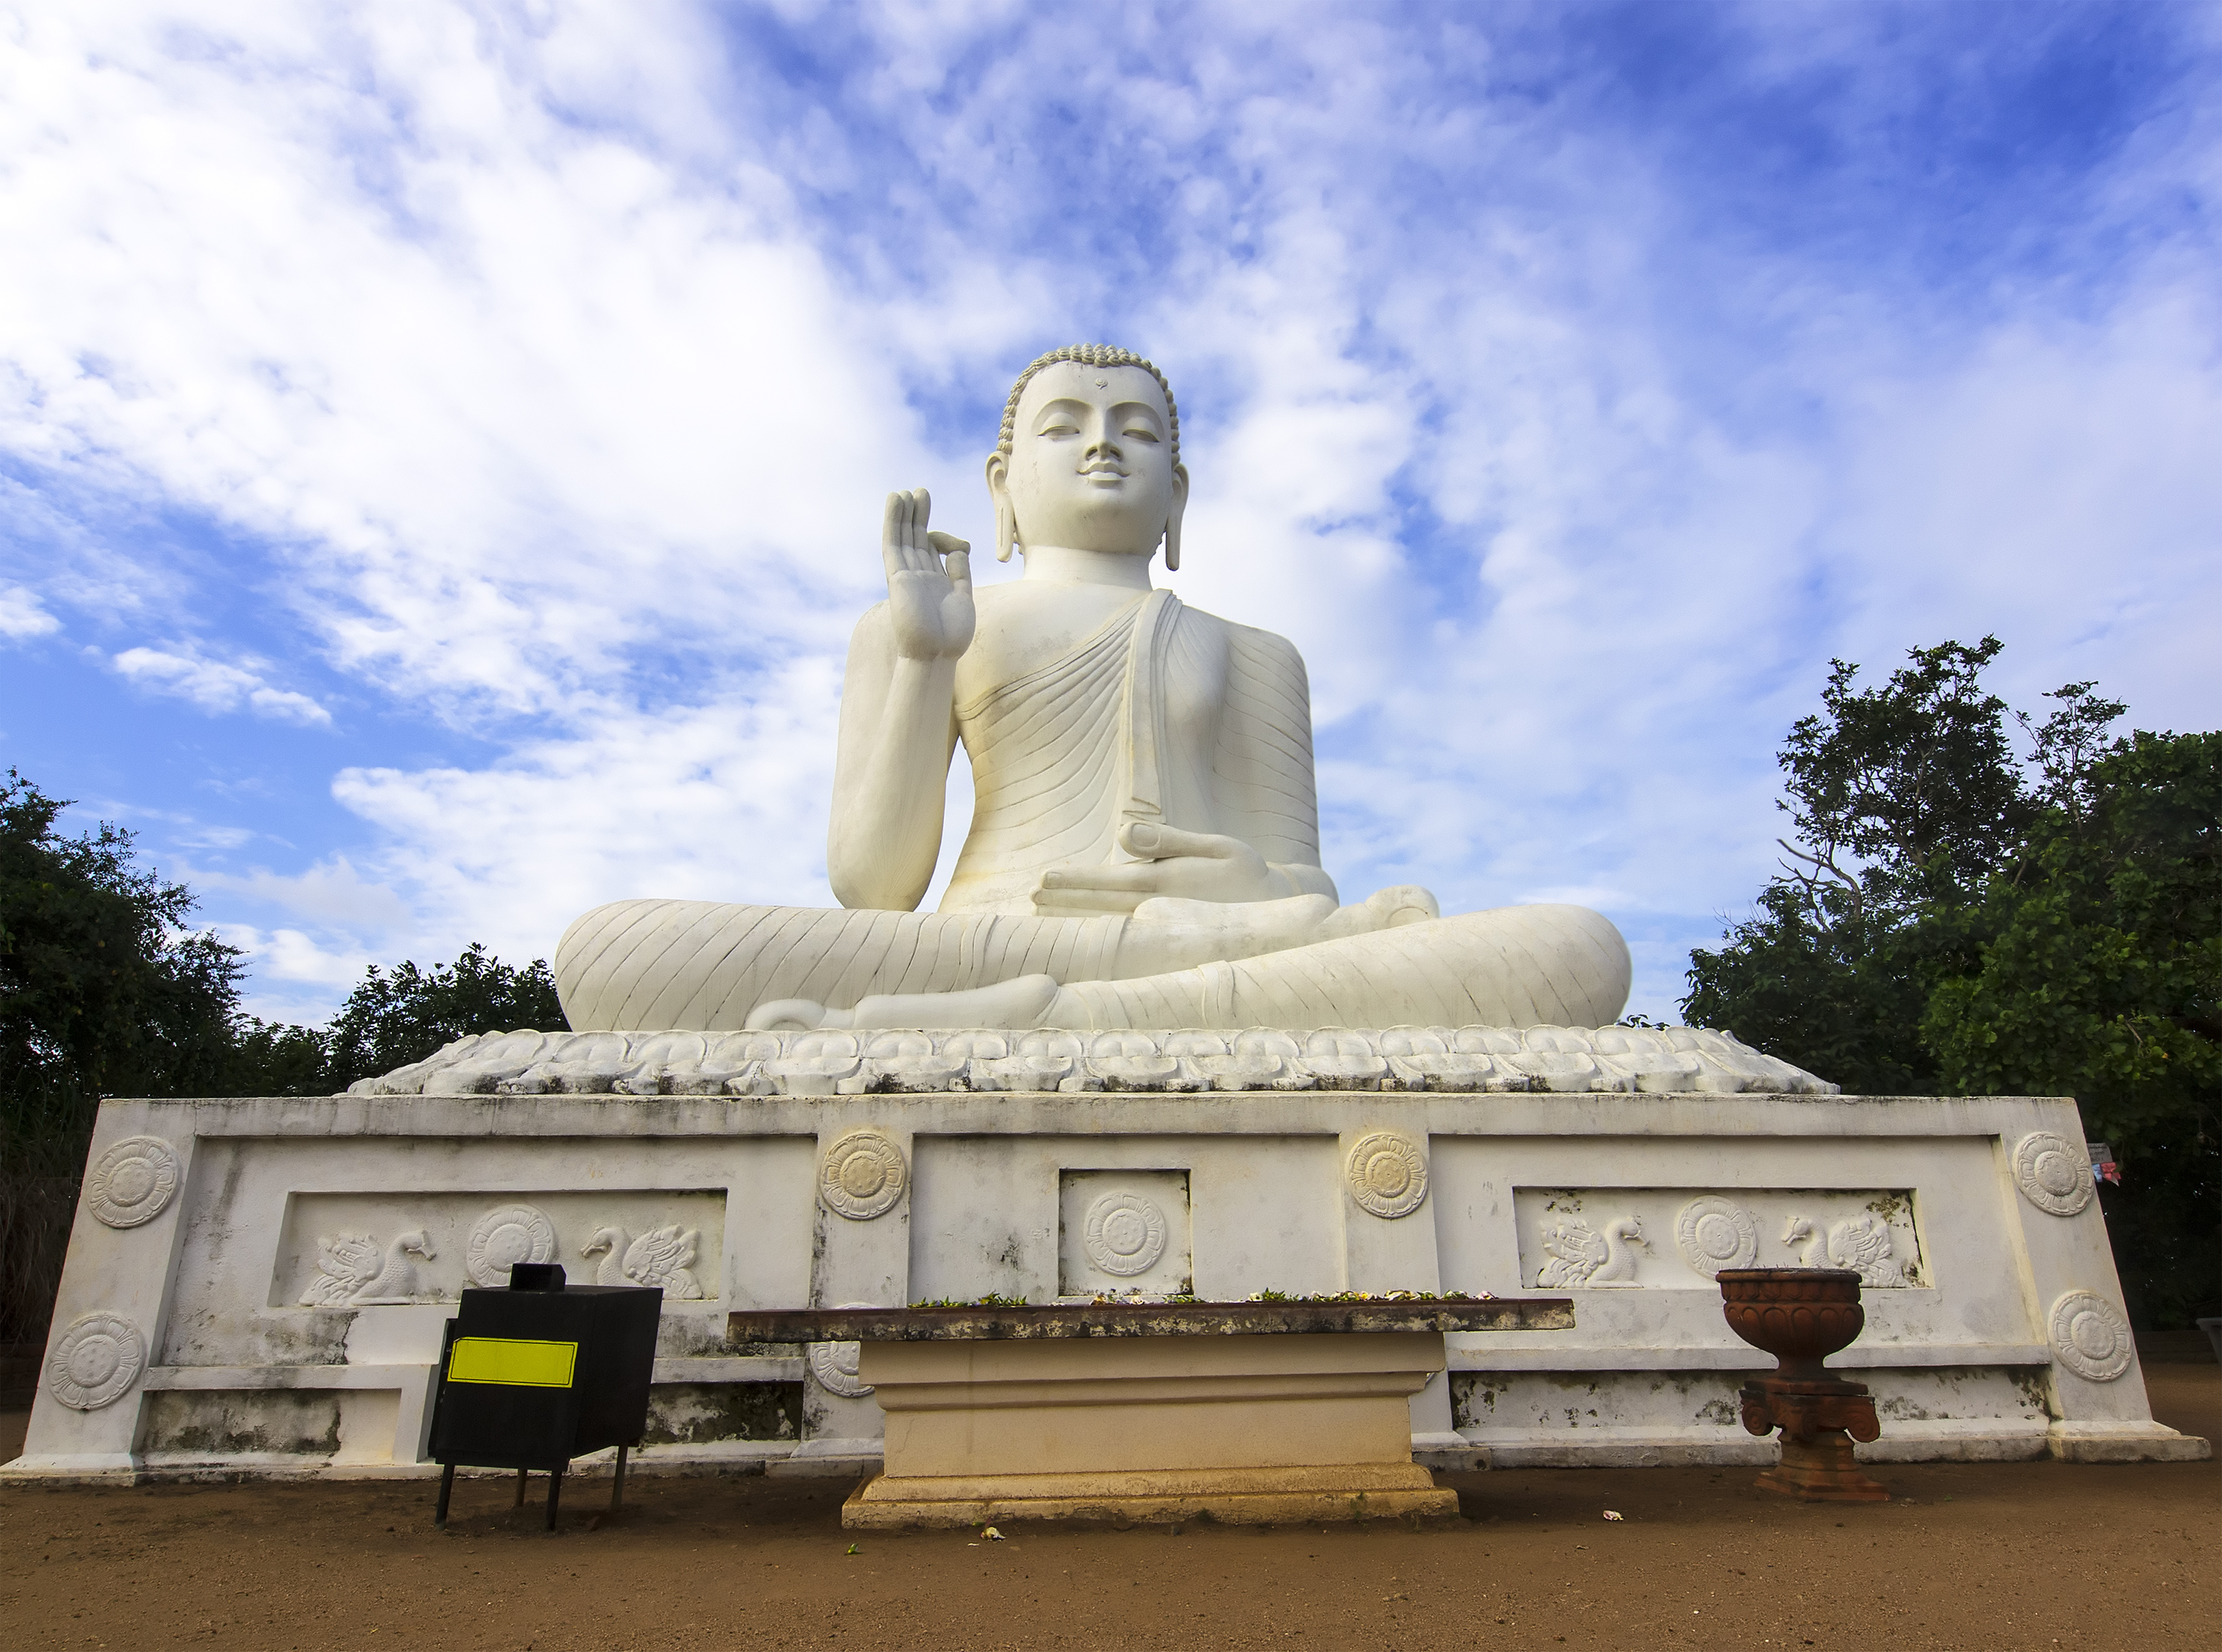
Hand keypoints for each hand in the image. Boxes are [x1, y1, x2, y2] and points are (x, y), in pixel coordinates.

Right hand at [882, 488, 973, 660]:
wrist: (936, 655)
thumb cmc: (952, 637)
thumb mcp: (963, 598)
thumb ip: (960, 574)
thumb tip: (958, 551)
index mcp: (934, 583)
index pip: (934, 550)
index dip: (943, 538)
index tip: (958, 542)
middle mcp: (918, 576)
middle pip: (916, 538)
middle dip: (919, 515)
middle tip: (921, 492)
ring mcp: (906, 575)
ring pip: (902, 537)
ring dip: (902, 513)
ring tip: (904, 492)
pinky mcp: (896, 575)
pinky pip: (893, 543)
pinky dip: (892, 521)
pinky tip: (894, 501)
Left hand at [1034, 822, 1285, 913]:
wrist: (1277, 910)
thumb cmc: (1246, 870)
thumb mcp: (1216, 845)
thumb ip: (1168, 841)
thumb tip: (1123, 835)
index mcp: (1168, 884)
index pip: (1109, 882)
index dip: (1074, 881)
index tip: (1042, 879)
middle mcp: (1160, 911)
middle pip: (1100, 906)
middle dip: (1063, 902)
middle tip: (1029, 896)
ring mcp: (1163, 927)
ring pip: (1107, 923)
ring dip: (1072, 919)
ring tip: (1039, 913)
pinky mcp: (1168, 934)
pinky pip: (1124, 934)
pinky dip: (1096, 930)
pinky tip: (1077, 927)